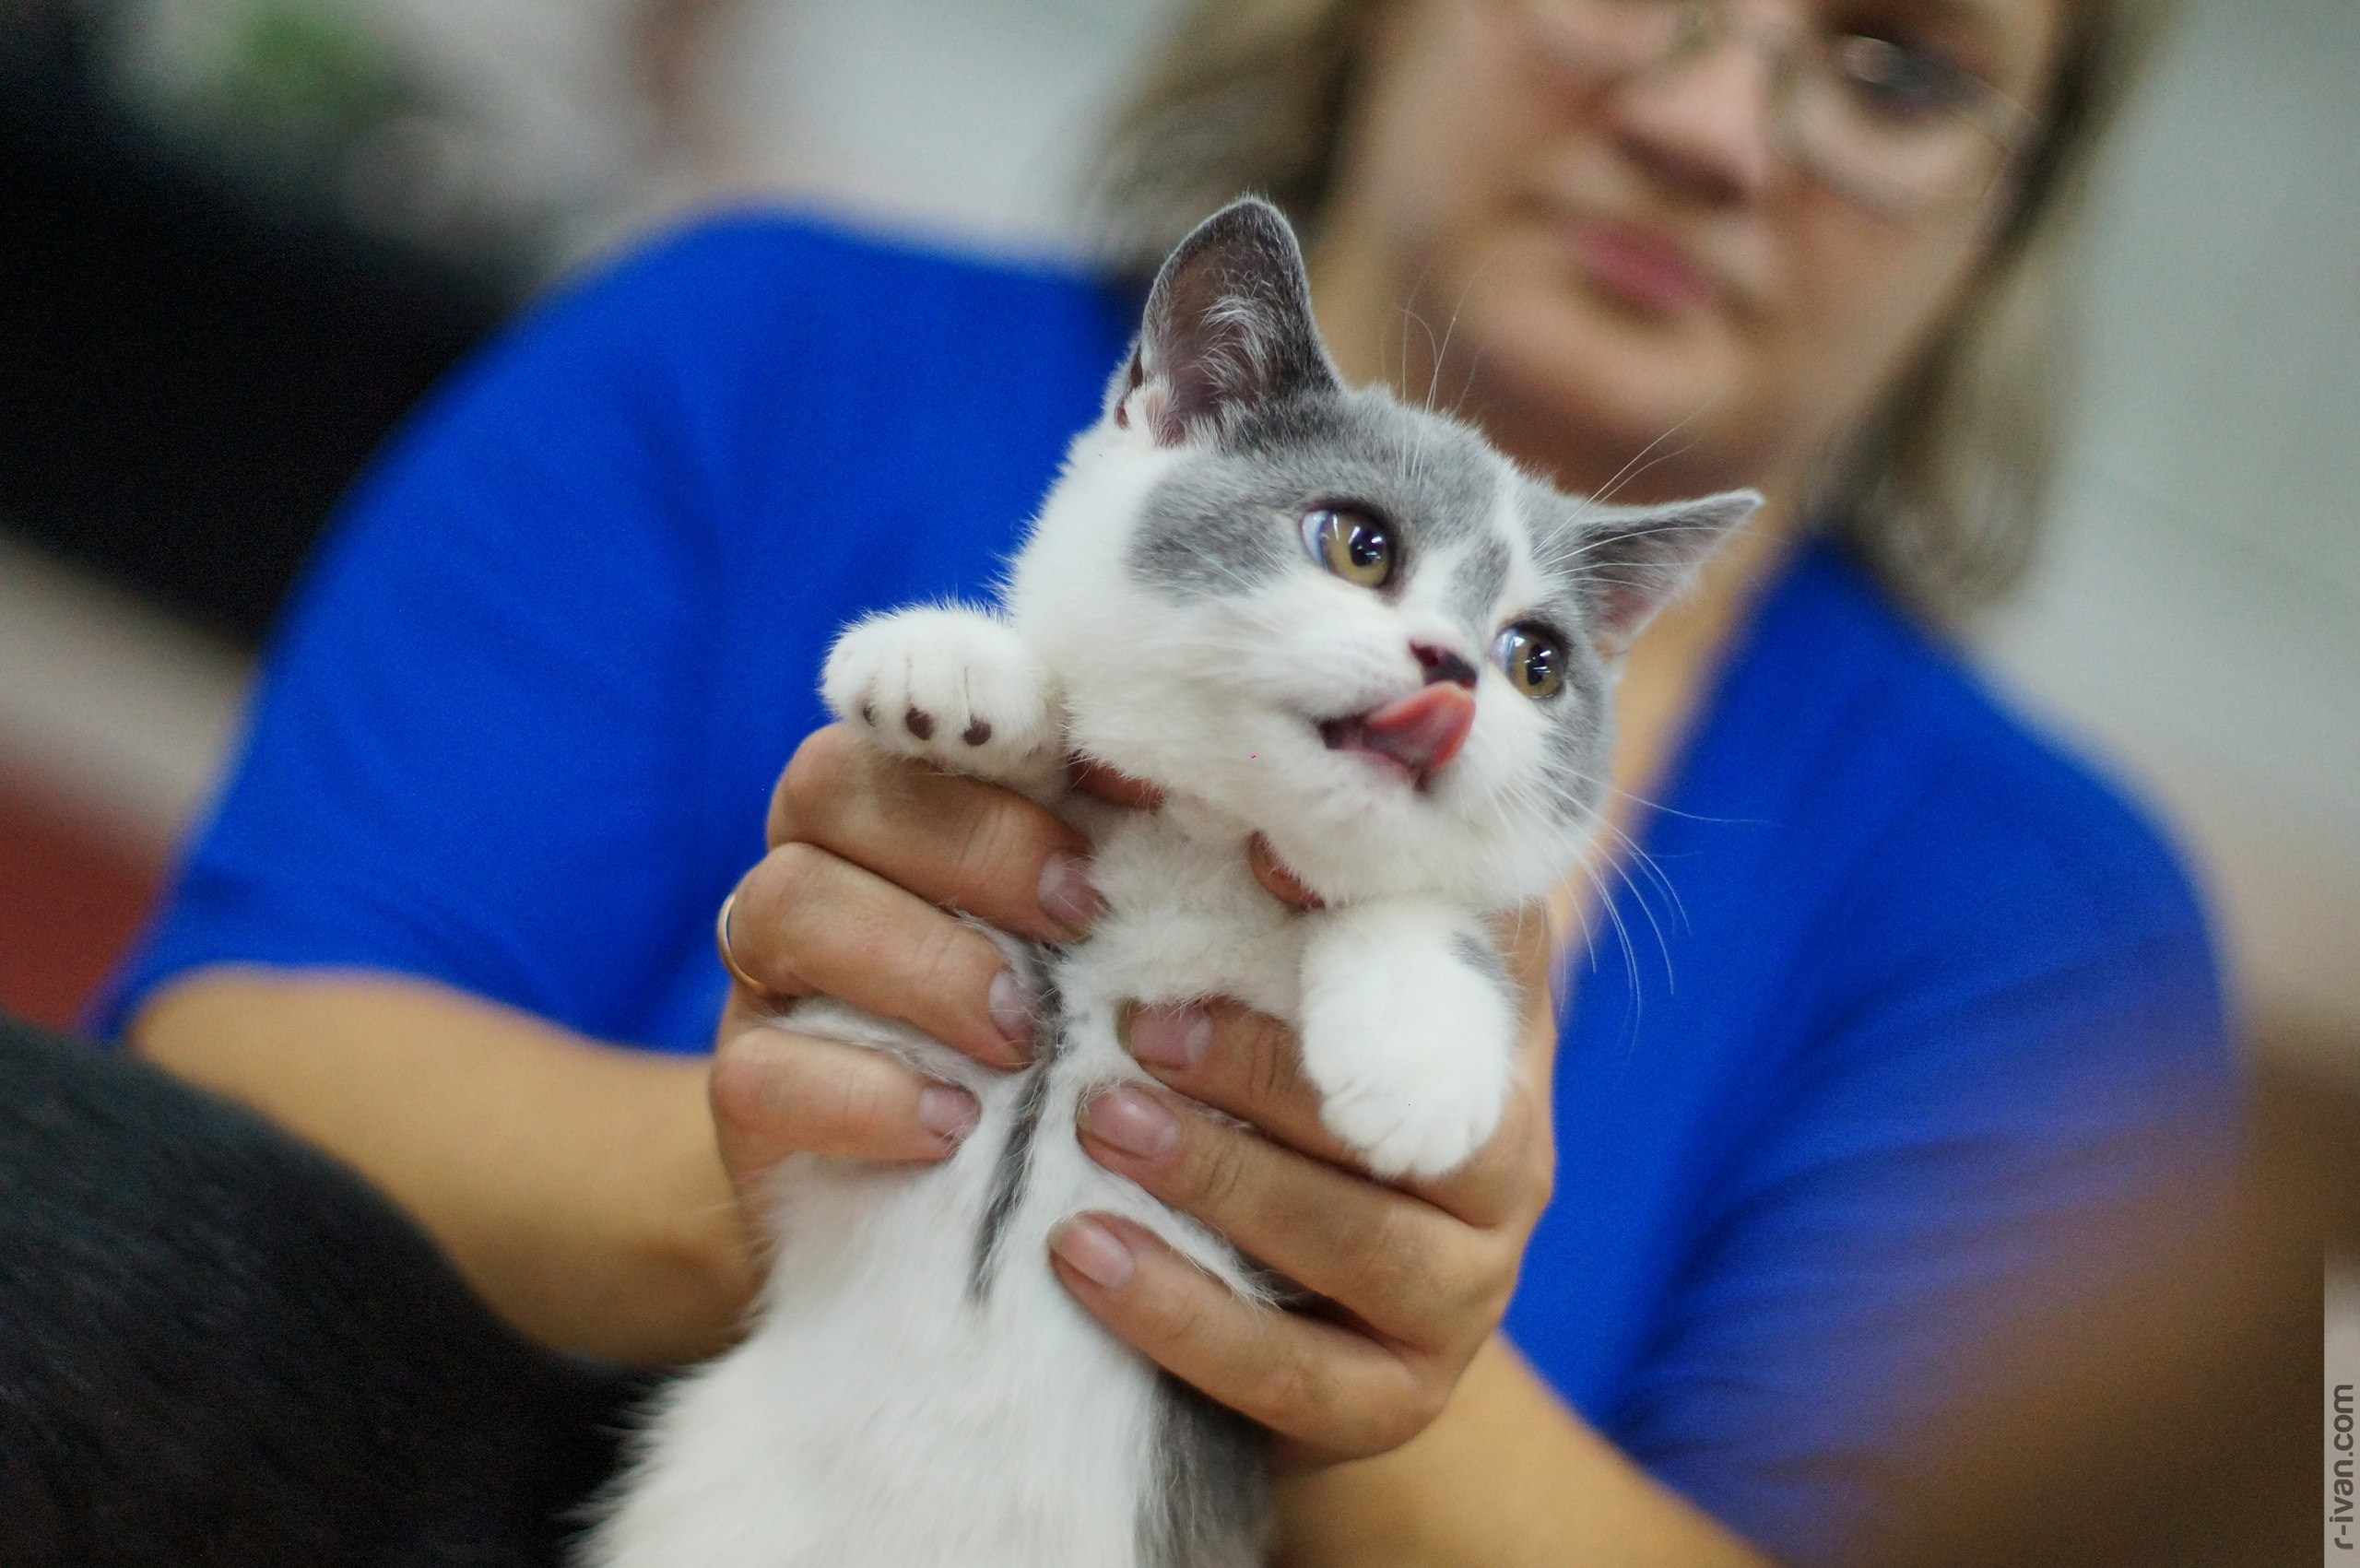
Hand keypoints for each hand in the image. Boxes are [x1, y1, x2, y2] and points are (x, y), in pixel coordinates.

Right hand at [705, 724, 1104, 1204]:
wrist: (962, 1202)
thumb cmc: (1056, 1029)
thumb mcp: (1092, 940)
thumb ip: (1113, 858)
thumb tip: (1172, 788)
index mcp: (899, 803)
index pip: (904, 719)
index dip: (996, 748)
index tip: (1112, 821)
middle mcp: (816, 867)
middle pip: (829, 788)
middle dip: (968, 846)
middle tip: (1078, 922)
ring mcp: (766, 978)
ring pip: (782, 903)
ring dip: (921, 963)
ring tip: (1021, 1040)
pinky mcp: (745, 1093)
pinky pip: (755, 1070)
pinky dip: (863, 1094)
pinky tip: (952, 1124)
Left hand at [1050, 914, 1558, 1466]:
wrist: (1282, 1325)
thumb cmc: (1261, 1112)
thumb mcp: (1278, 1003)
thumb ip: (1269, 914)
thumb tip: (1192, 802)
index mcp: (1494, 1044)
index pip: (1485, 957)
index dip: (1390, 910)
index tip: (1262, 871)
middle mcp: (1509, 1167)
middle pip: (1421, 1116)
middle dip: (1267, 1070)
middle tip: (1137, 1028)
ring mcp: (1465, 1295)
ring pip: (1364, 1243)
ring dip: (1223, 1181)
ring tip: (1098, 1128)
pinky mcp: (1395, 1404)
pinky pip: (1295, 1373)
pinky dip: (1183, 1315)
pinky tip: (1084, 1257)